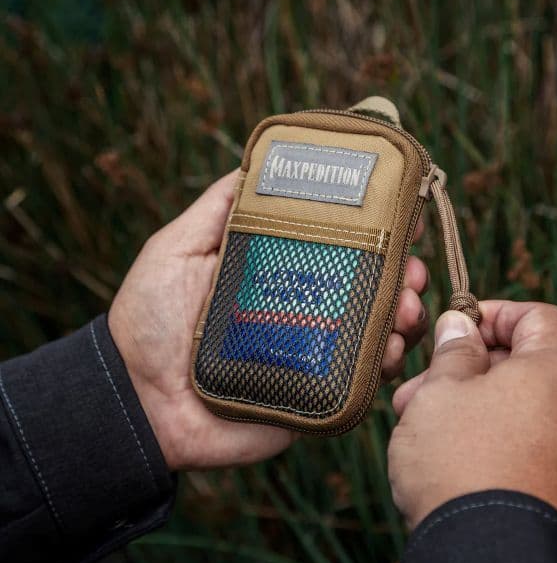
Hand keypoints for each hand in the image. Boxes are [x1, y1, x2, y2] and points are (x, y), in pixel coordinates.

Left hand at [108, 170, 428, 470]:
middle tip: (412, 271)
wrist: (138, 401)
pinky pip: (363, 379)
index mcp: (280, 273)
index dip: (378, 232)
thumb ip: (218, 208)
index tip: (404, 216)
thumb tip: (254, 161)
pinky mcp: (315, 394)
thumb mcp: (177, 248)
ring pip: (377, 330)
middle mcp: (303, 309)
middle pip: (370, 287)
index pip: (340, 248)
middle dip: (404, 274)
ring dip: (405, 316)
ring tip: (406, 309)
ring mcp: (313, 353)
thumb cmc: (149, 320)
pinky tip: (390, 350)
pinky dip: (387, 363)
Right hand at [387, 301, 556, 534]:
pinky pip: (531, 440)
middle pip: (525, 363)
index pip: (537, 316)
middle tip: (421, 384)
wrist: (486, 559)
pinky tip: (449, 449)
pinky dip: (493, 432)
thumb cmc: (460, 462)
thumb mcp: (441, 390)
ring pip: (522, 404)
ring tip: (420, 420)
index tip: (456, 328)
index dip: (493, 314)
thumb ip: (454, 349)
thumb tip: (460, 325)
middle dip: (468, 367)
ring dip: (472, 401)